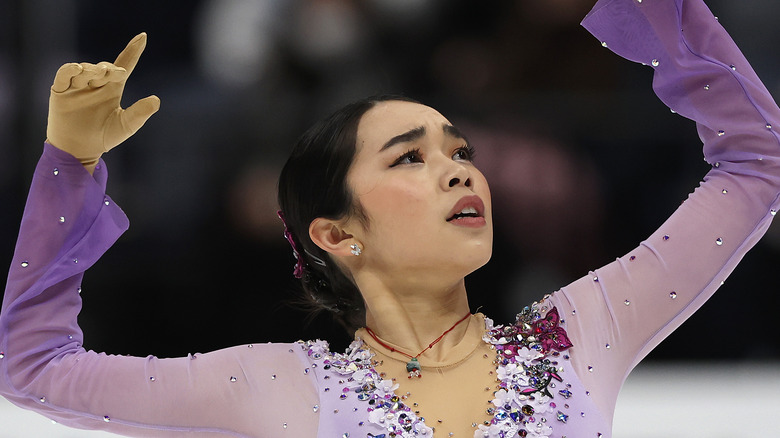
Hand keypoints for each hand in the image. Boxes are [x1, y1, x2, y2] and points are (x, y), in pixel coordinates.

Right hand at [46, 33, 159, 170]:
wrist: (79, 151)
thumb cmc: (103, 137)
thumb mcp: (125, 125)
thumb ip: (140, 113)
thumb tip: (156, 100)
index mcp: (112, 88)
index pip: (124, 64)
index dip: (133, 51)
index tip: (143, 37)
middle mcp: (95, 84)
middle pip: (103, 67)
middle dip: (108, 68)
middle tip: (114, 73)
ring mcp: (77, 86)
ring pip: (85, 69)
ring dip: (92, 69)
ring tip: (99, 74)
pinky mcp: (60, 91)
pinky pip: (64, 75)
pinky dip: (70, 70)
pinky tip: (78, 69)